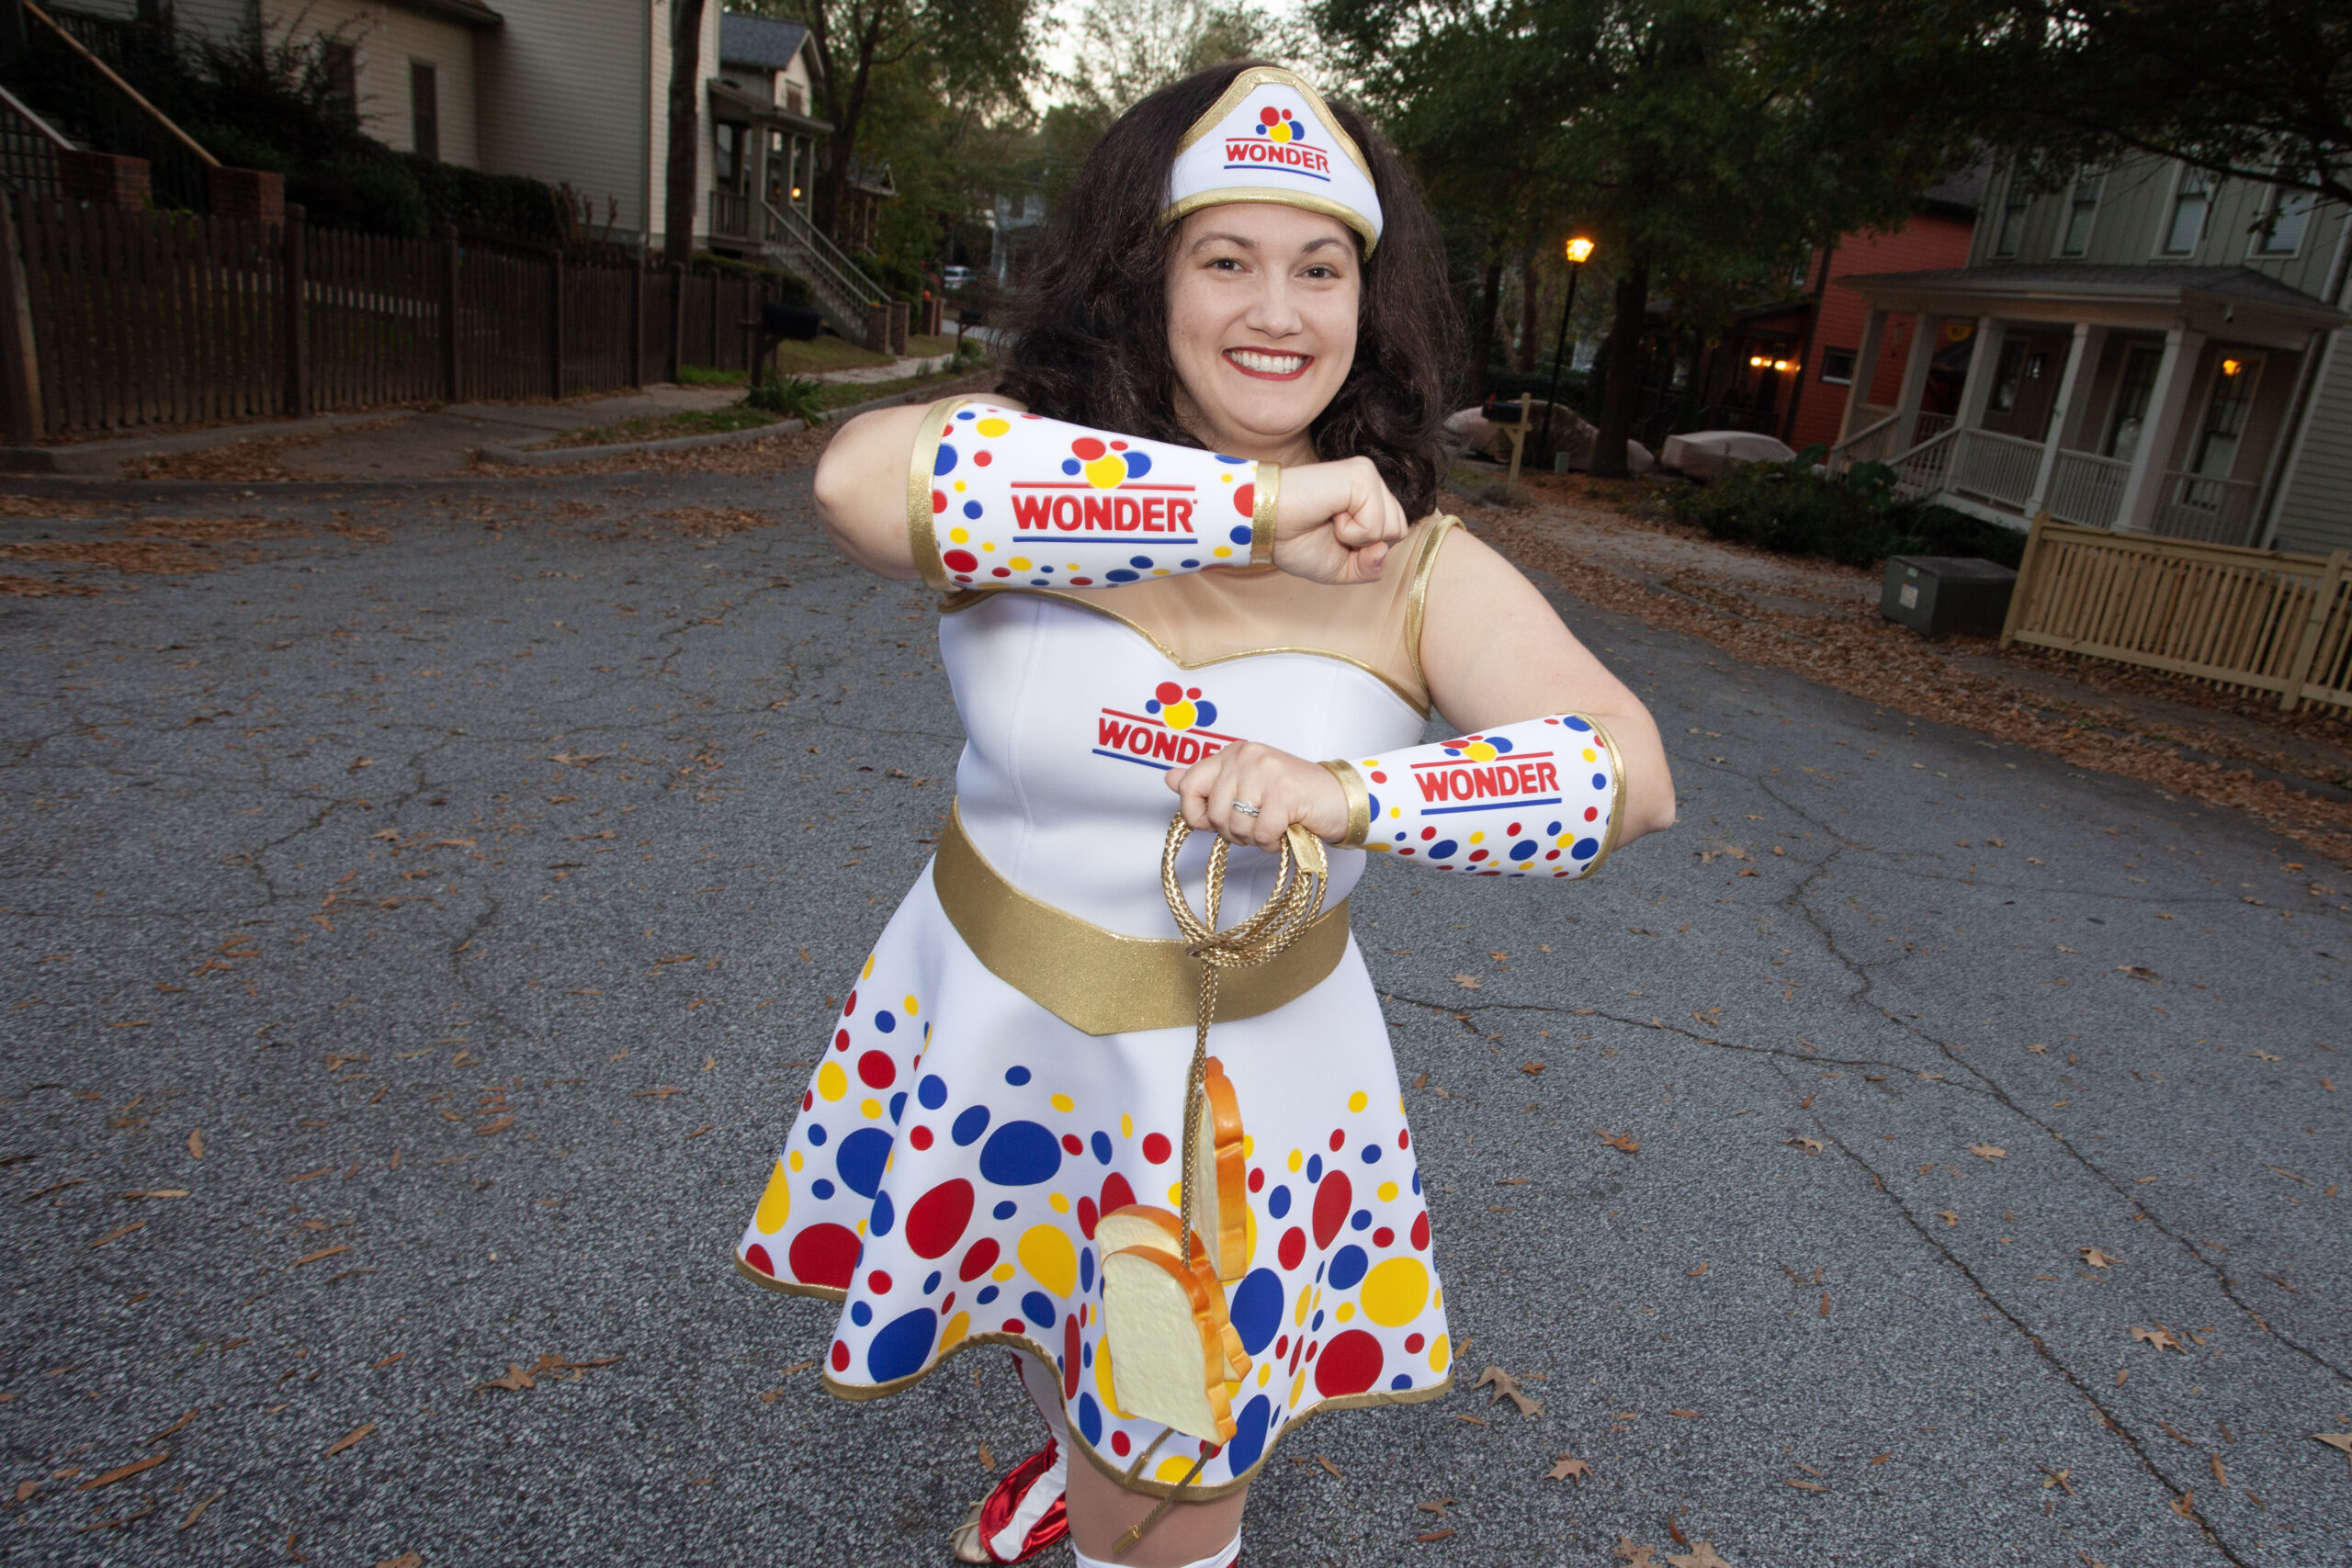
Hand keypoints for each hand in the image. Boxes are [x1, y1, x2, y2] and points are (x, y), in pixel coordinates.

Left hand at [1165, 741, 1349, 849]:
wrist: (1340, 798)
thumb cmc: (1291, 796)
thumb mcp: (1245, 784)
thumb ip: (1207, 781)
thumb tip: (1169, 778)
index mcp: (1232, 753)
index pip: (1189, 785)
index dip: (1195, 813)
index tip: (1212, 822)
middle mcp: (1246, 756)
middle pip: (1213, 812)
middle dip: (1232, 831)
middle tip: (1255, 825)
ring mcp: (1266, 772)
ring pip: (1236, 825)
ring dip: (1253, 838)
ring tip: (1272, 826)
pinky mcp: (1285, 793)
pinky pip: (1260, 833)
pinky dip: (1271, 843)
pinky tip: (1284, 832)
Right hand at [1267, 456, 1408, 584]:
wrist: (1263, 524)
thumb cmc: (1294, 542)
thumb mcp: (1341, 568)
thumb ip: (1371, 567)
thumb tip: (1383, 549)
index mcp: (1366, 497)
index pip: (1393, 534)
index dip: (1366, 551)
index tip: (1334, 540)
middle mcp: (1370, 481)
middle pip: (1398, 531)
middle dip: (1366, 546)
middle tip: (1331, 531)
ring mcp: (1367, 475)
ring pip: (1393, 528)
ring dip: (1359, 538)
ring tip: (1330, 521)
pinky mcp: (1362, 476)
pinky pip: (1377, 524)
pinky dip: (1352, 532)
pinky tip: (1330, 515)